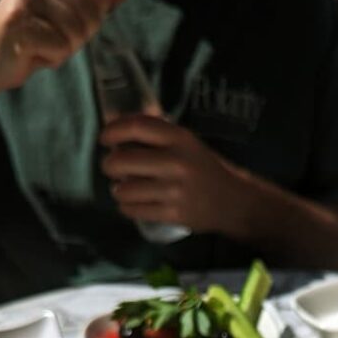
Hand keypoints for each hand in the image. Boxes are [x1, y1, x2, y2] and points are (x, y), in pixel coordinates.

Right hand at [0, 0, 126, 91]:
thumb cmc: (32, 36)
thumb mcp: (68, 15)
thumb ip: (95, 1)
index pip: (99, 0)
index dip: (86, 23)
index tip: (57, 24)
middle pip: (90, 16)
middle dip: (75, 38)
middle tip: (47, 36)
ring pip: (76, 33)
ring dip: (61, 49)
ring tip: (38, 43)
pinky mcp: (20, 20)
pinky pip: (61, 48)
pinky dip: (50, 59)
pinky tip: (30, 52)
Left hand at [99, 115, 243, 233]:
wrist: (233, 201)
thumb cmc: (203, 168)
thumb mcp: (186, 143)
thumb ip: (157, 134)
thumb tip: (116, 123)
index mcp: (179, 138)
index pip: (137, 126)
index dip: (113, 131)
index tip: (104, 139)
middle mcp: (177, 162)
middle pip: (123, 160)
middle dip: (109, 165)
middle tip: (111, 168)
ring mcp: (175, 190)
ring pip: (125, 190)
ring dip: (117, 190)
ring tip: (122, 189)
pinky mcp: (174, 214)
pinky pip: (136, 210)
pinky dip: (126, 208)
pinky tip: (131, 204)